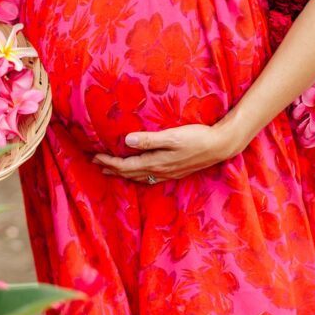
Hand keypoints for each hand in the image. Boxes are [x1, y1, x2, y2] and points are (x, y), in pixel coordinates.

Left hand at [92, 121, 241, 182]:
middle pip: (130, 173)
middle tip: (96, 164)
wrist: (220, 146)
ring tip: (112, 170)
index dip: (109, 162)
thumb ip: (150, 139)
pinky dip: (138, 176)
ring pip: (140, 177)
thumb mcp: (173, 136)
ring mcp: (168, 173)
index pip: (126, 165)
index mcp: (156, 162)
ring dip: (124, 174)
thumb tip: (127, 140)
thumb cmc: (197, 137)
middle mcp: (160, 171)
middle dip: (112, 169)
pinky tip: (139, 174)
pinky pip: (150, 178)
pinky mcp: (175, 171)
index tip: (95, 157)